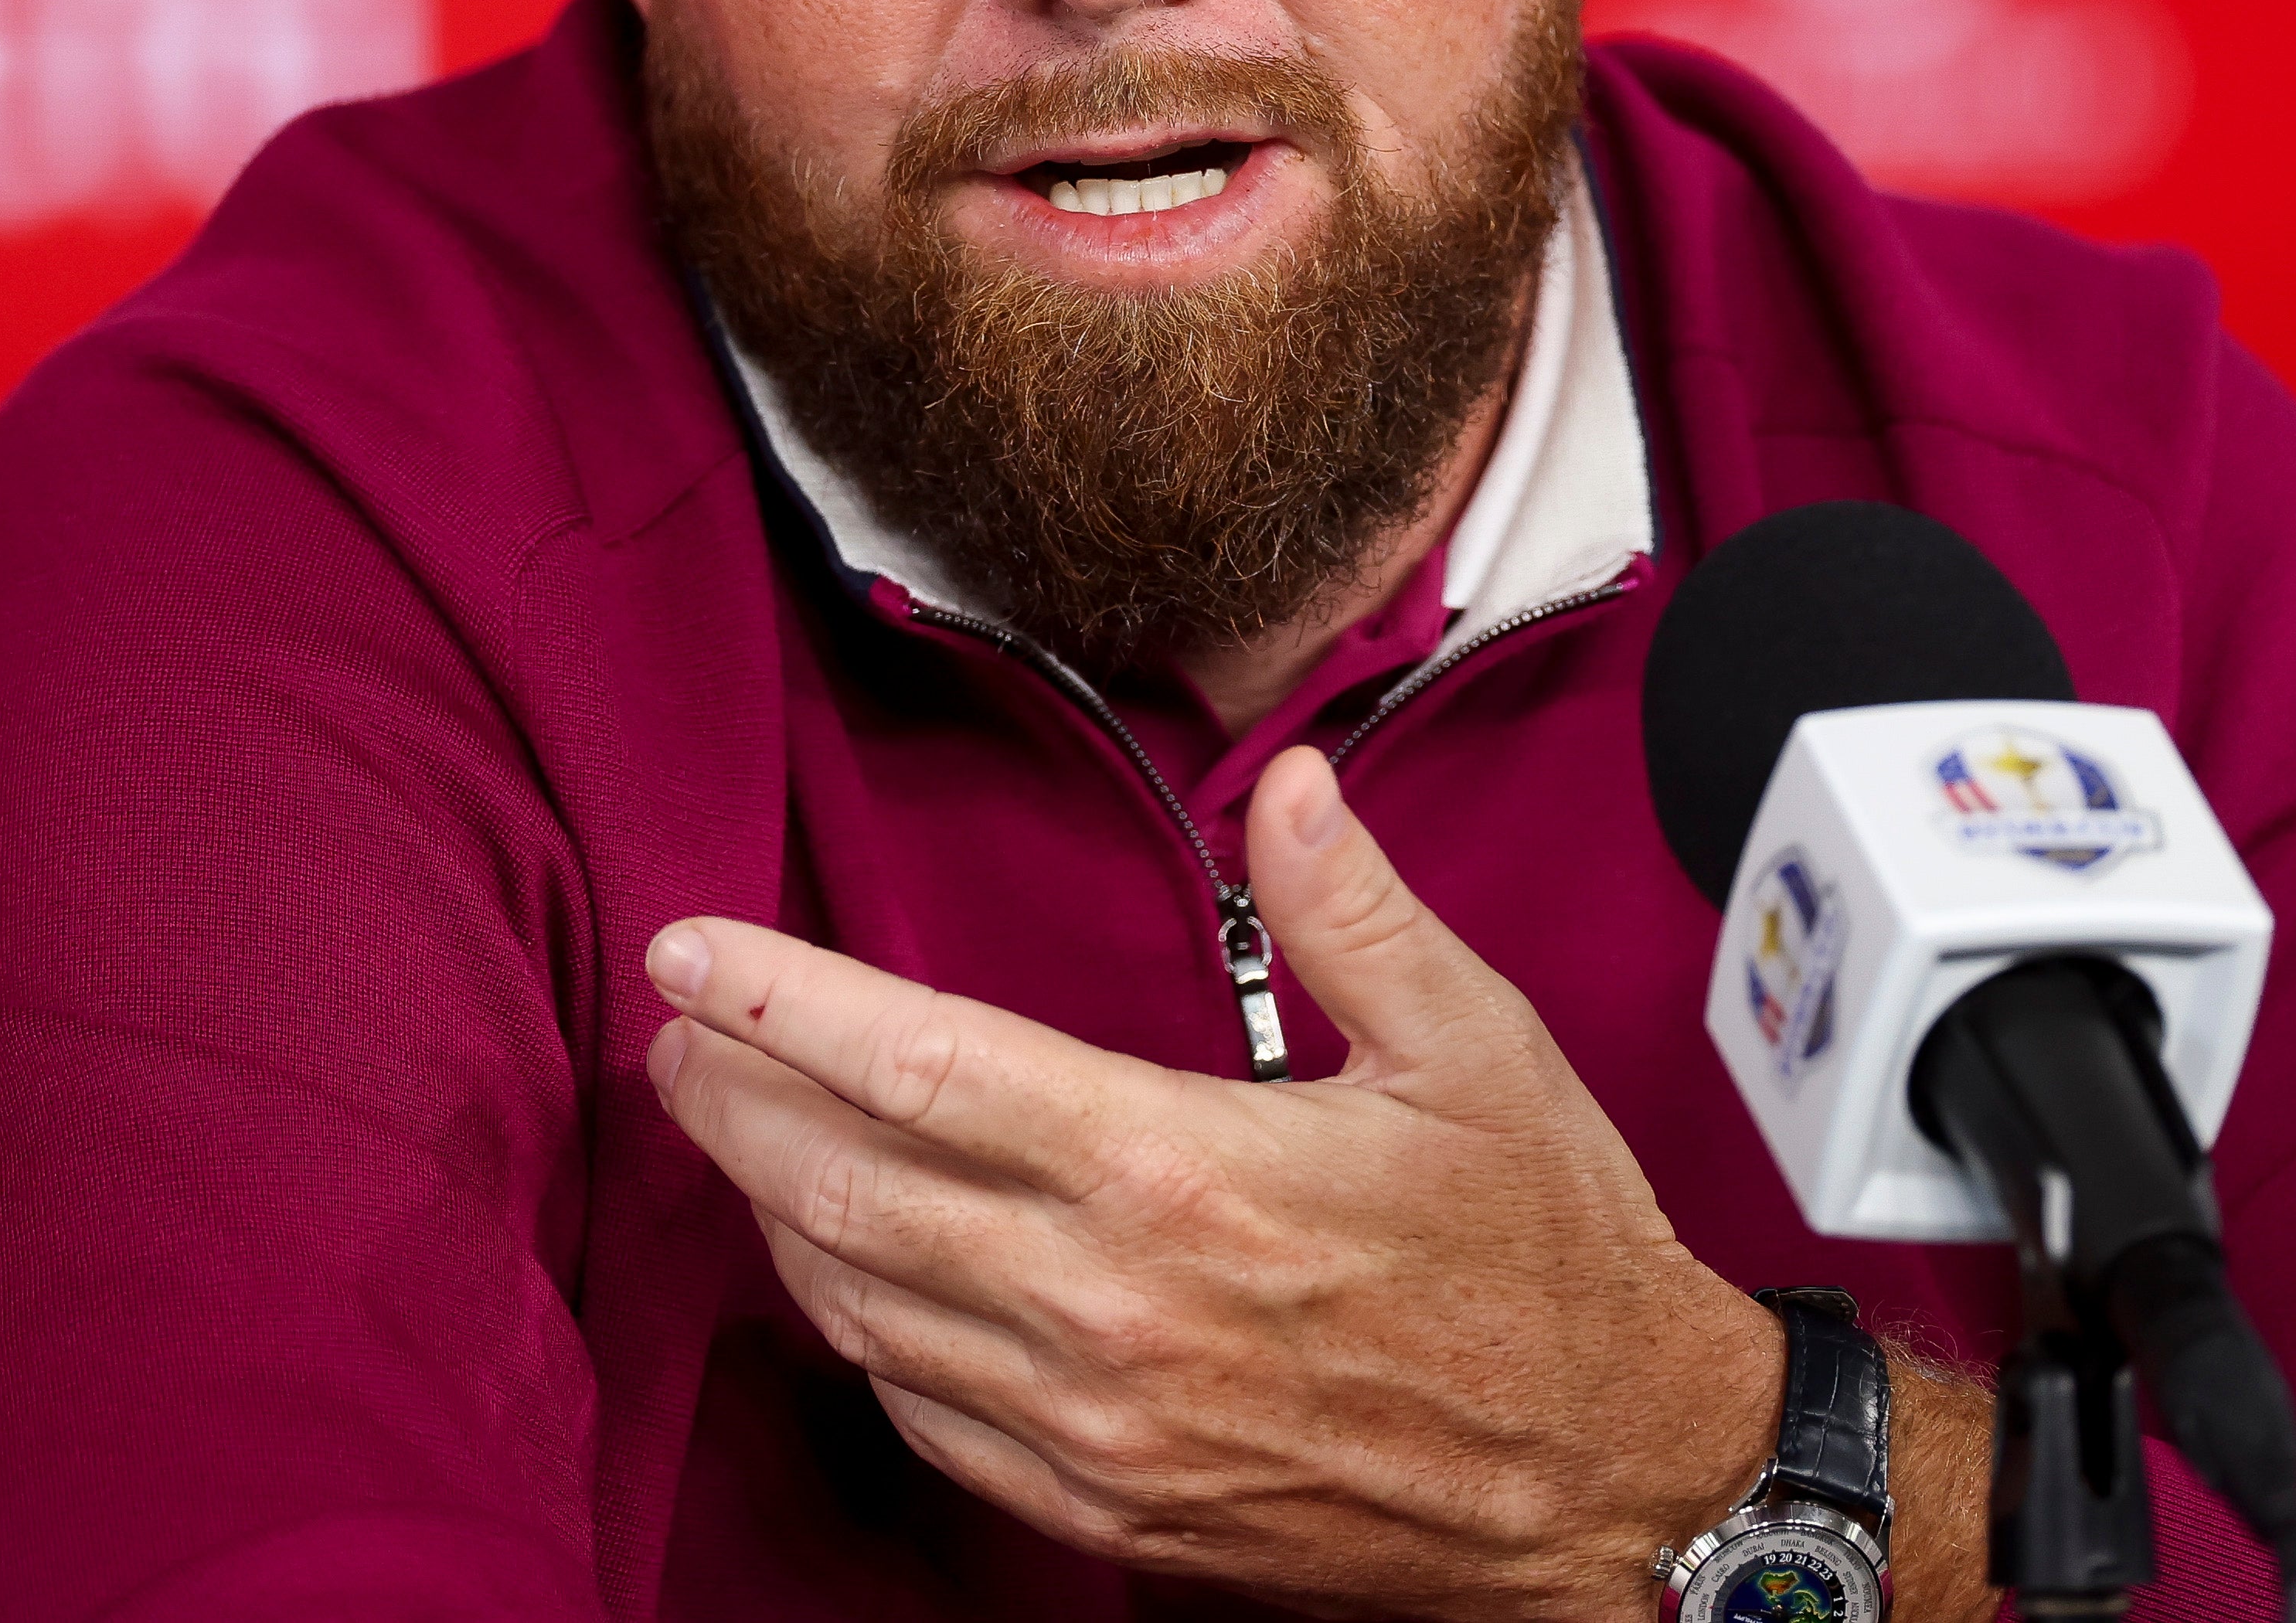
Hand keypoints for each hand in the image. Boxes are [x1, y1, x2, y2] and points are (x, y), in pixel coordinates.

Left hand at [642, 743, 1780, 1617]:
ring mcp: (1096, 1428)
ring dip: (775, 1211)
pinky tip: (843, 1273)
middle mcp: (1108, 1309)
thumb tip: (1289, 785)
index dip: (779, 1002)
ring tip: (732, 1128)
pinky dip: (855, 1335)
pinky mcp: (1108, 1510)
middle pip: (846, 1190)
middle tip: (679, 1032)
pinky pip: (924, 1417)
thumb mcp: (1476, 1051)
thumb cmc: (1552, 1265)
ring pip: (863, 1310)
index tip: (689, 950)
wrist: (1616, 1486)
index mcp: (1177, 1173)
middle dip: (733, 1102)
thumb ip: (1355, 913)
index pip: (918, 1069)